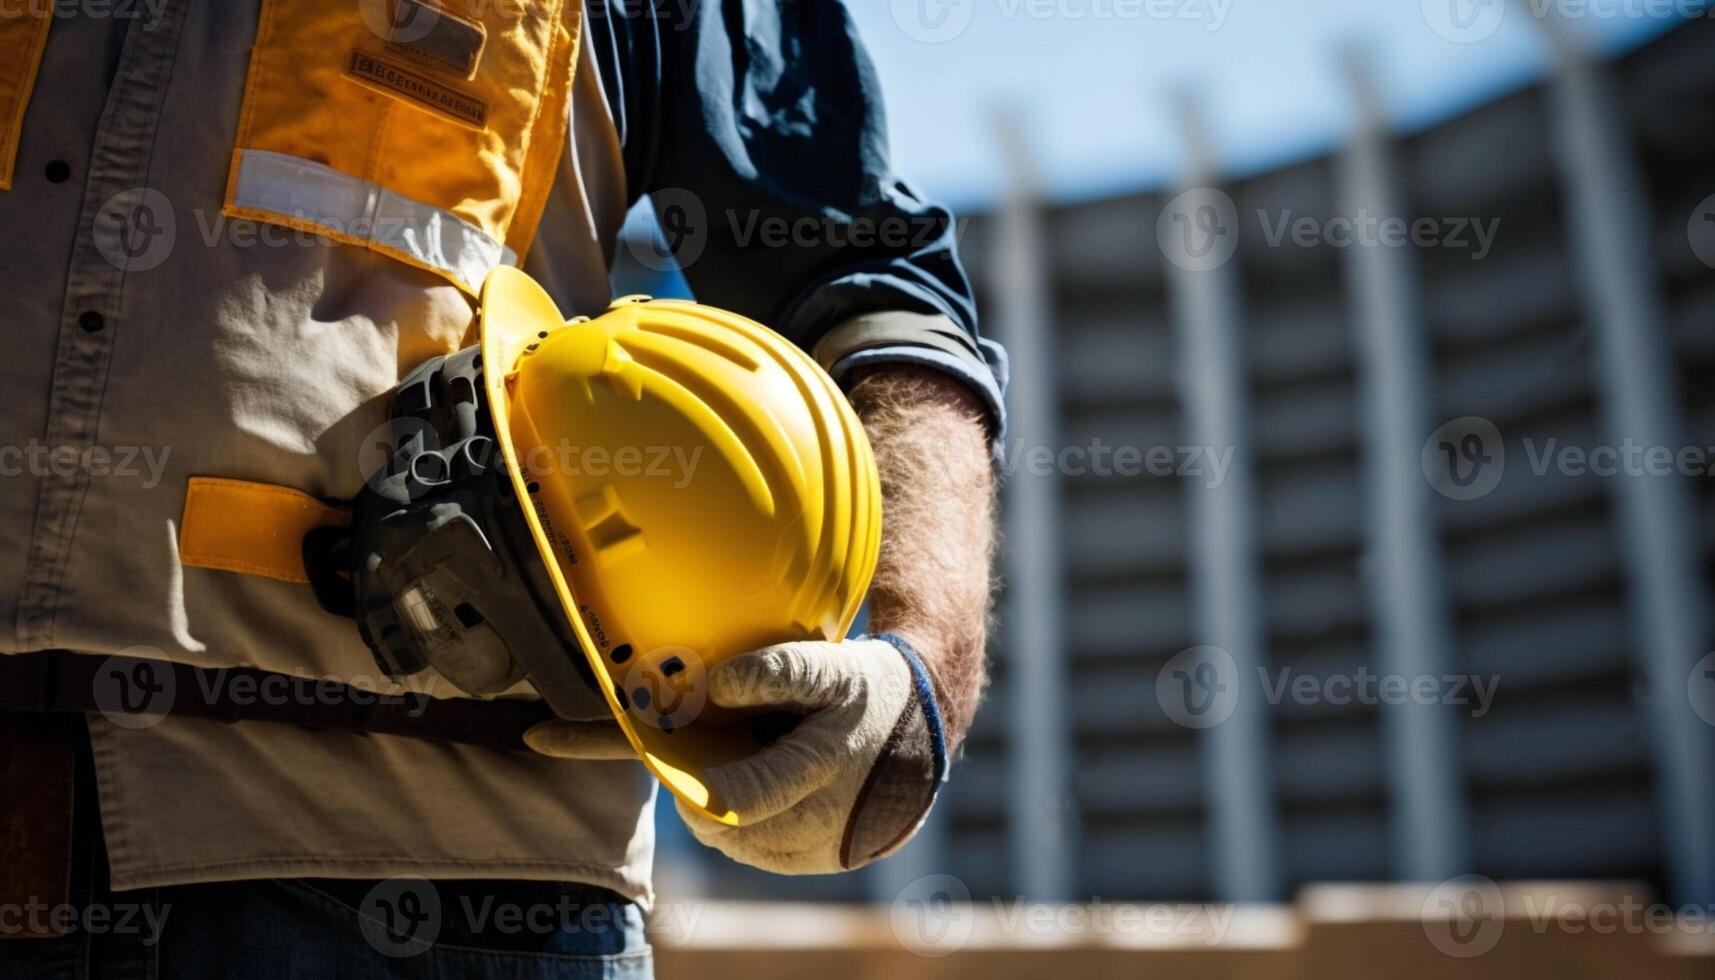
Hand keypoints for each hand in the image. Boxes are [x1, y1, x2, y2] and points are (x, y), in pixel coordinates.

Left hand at [676, 635, 946, 873]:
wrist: (928, 725)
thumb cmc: (871, 690)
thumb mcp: (833, 665)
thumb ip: (778, 670)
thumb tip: (718, 686)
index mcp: (823, 769)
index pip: (735, 801)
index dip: (691, 787)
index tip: (673, 759)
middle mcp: (827, 823)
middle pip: (729, 831)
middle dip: (702, 797)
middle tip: (698, 758)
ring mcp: (829, 850)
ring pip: (742, 846)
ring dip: (722, 814)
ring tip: (730, 768)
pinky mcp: (830, 859)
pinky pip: (765, 852)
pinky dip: (747, 825)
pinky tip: (753, 787)